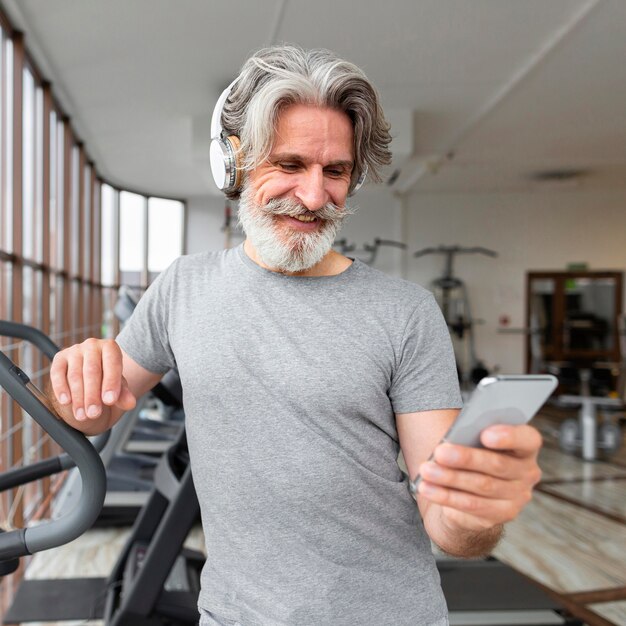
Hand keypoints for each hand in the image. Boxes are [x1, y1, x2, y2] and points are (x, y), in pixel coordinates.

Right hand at [50, 338, 135, 423]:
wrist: (89, 378)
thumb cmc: (106, 381)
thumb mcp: (118, 387)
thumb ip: (124, 394)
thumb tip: (130, 403)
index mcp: (110, 347)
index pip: (112, 363)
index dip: (111, 382)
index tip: (110, 401)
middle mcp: (92, 345)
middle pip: (92, 371)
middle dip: (92, 395)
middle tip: (94, 413)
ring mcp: (74, 350)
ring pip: (75, 375)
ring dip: (78, 398)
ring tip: (82, 416)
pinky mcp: (59, 358)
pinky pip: (57, 373)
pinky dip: (61, 388)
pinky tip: (66, 402)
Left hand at [417, 424, 542, 532]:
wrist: (474, 491)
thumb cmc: (474, 454)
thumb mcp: (475, 442)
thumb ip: (471, 437)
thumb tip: (451, 441)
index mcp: (525, 447)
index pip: (527, 439)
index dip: (509, 436)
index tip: (485, 434)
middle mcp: (527, 473)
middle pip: (498, 464)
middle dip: (466, 458)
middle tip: (440, 453)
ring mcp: (518, 497)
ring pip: (482, 486)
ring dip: (450, 478)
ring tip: (426, 470)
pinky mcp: (502, 514)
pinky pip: (472, 505)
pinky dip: (446, 496)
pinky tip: (428, 488)